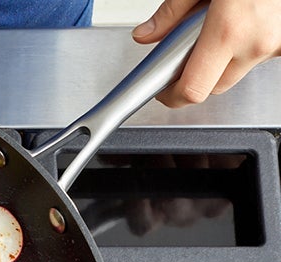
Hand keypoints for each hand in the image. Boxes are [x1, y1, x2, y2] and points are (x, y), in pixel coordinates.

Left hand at [132, 0, 280, 107]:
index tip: (164, 92)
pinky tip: (247, 21)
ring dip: (226, 57)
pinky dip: (249, 44)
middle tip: (188, 53)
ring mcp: (277, 45)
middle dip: (197, 75)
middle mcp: (256, 43)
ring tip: (227, 22)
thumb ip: (172, 12)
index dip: (172, 96)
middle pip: (214, 86)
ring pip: (239, 70)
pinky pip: (260, 55)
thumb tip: (146, 35)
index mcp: (228, 30)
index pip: (193, 90)